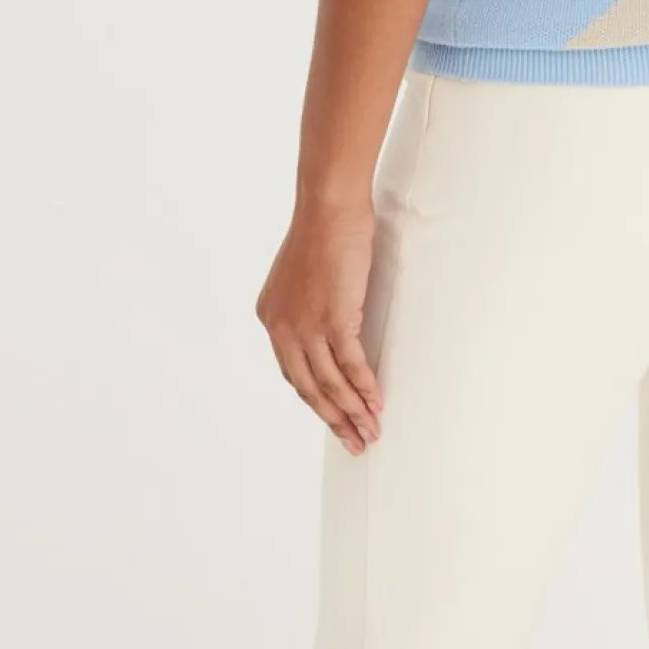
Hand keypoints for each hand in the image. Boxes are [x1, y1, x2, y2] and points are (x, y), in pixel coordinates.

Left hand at [255, 200, 383, 453]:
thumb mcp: (305, 275)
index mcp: (272, 318)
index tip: (334, 418)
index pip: (294, 373)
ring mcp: (307, 326)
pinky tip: (376, 403)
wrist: (329, 206)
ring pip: (330, 383)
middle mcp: (282, 328)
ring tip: (370, 431)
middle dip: (333, 420)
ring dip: (352, 412)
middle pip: (309, 389)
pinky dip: (365, 387)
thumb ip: (309, 304)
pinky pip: (351, 365)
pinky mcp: (334, 319)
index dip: (316, 400)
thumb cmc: (323, 229)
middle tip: (354, 442)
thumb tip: (329, 322)